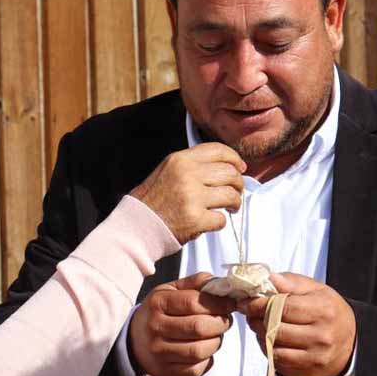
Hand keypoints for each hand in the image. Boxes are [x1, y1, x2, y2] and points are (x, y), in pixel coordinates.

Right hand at [129, 142, 245, 243]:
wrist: (136, 225)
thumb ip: (193, 166)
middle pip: (230, 173)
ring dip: (235, 203)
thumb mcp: (167, 170)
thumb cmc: (153, 200)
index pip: (218, 150)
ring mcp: (192, 197)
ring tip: (230, 208)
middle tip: (235, 193)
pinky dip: (219, 222)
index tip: (240, 168)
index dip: (234, 159)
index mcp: (181, 160)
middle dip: (238, 184)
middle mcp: (187, 175)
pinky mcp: (195, 219)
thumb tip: (227, 167)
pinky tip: (209, 222)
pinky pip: (221, 219)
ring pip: (231, 195)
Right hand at [129, 273, 237, 375]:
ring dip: (216, 342)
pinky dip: (208, 360)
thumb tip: (223, 284)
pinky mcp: (166, 371)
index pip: (193, 302)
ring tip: (215, 335)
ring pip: (200, 351)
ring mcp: (159, 352)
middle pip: (199, 328)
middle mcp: (156, 328)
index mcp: (158, 303)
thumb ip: (197, 283)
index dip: (218, 303)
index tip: (229, 304)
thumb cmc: (160, 312)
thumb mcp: (172, 290)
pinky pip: (196, 369)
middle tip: (224, 320)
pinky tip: (205, 350)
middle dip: (221, 323)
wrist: (136, 340)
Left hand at [237, 273, 355, 375]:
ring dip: (261, 337)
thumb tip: (269, 278)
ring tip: (261, 326)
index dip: (260, 305)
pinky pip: (278, 363)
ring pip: (274, 349)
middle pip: (276, 329)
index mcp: (323, 311)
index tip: (247, 302)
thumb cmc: (329, 311)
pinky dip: (270, 351)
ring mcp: (315, 359)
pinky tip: (272, 341)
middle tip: (252, 314)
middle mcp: (321, 337)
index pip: (283, 308)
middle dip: (257, 320)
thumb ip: (292, 282)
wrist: (351, 343)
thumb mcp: (317, 290)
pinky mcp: (308, 374)